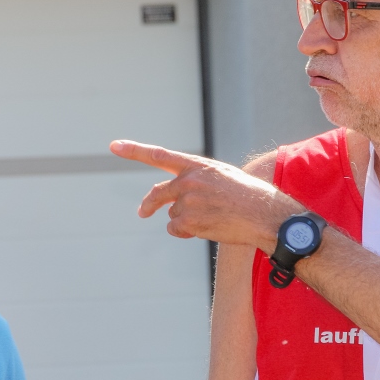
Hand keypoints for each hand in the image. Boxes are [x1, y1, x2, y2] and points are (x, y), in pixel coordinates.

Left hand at [109, 140, 298, 249]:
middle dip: (149, 204)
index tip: (114, 145)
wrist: (264, 215)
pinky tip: (209, 229)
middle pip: (157, 193)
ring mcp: (187, 201)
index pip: (159, 155)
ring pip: (172, 215)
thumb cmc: (249, 197)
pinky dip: (186, 233)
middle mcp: (189, 181)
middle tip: (143, 212)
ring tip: (212, 219)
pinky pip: (176, 229)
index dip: (134, 150)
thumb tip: (174, 201)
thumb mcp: (222, 177)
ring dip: (185, 221)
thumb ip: (197, 181)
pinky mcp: (188, 221)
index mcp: (198, 166)